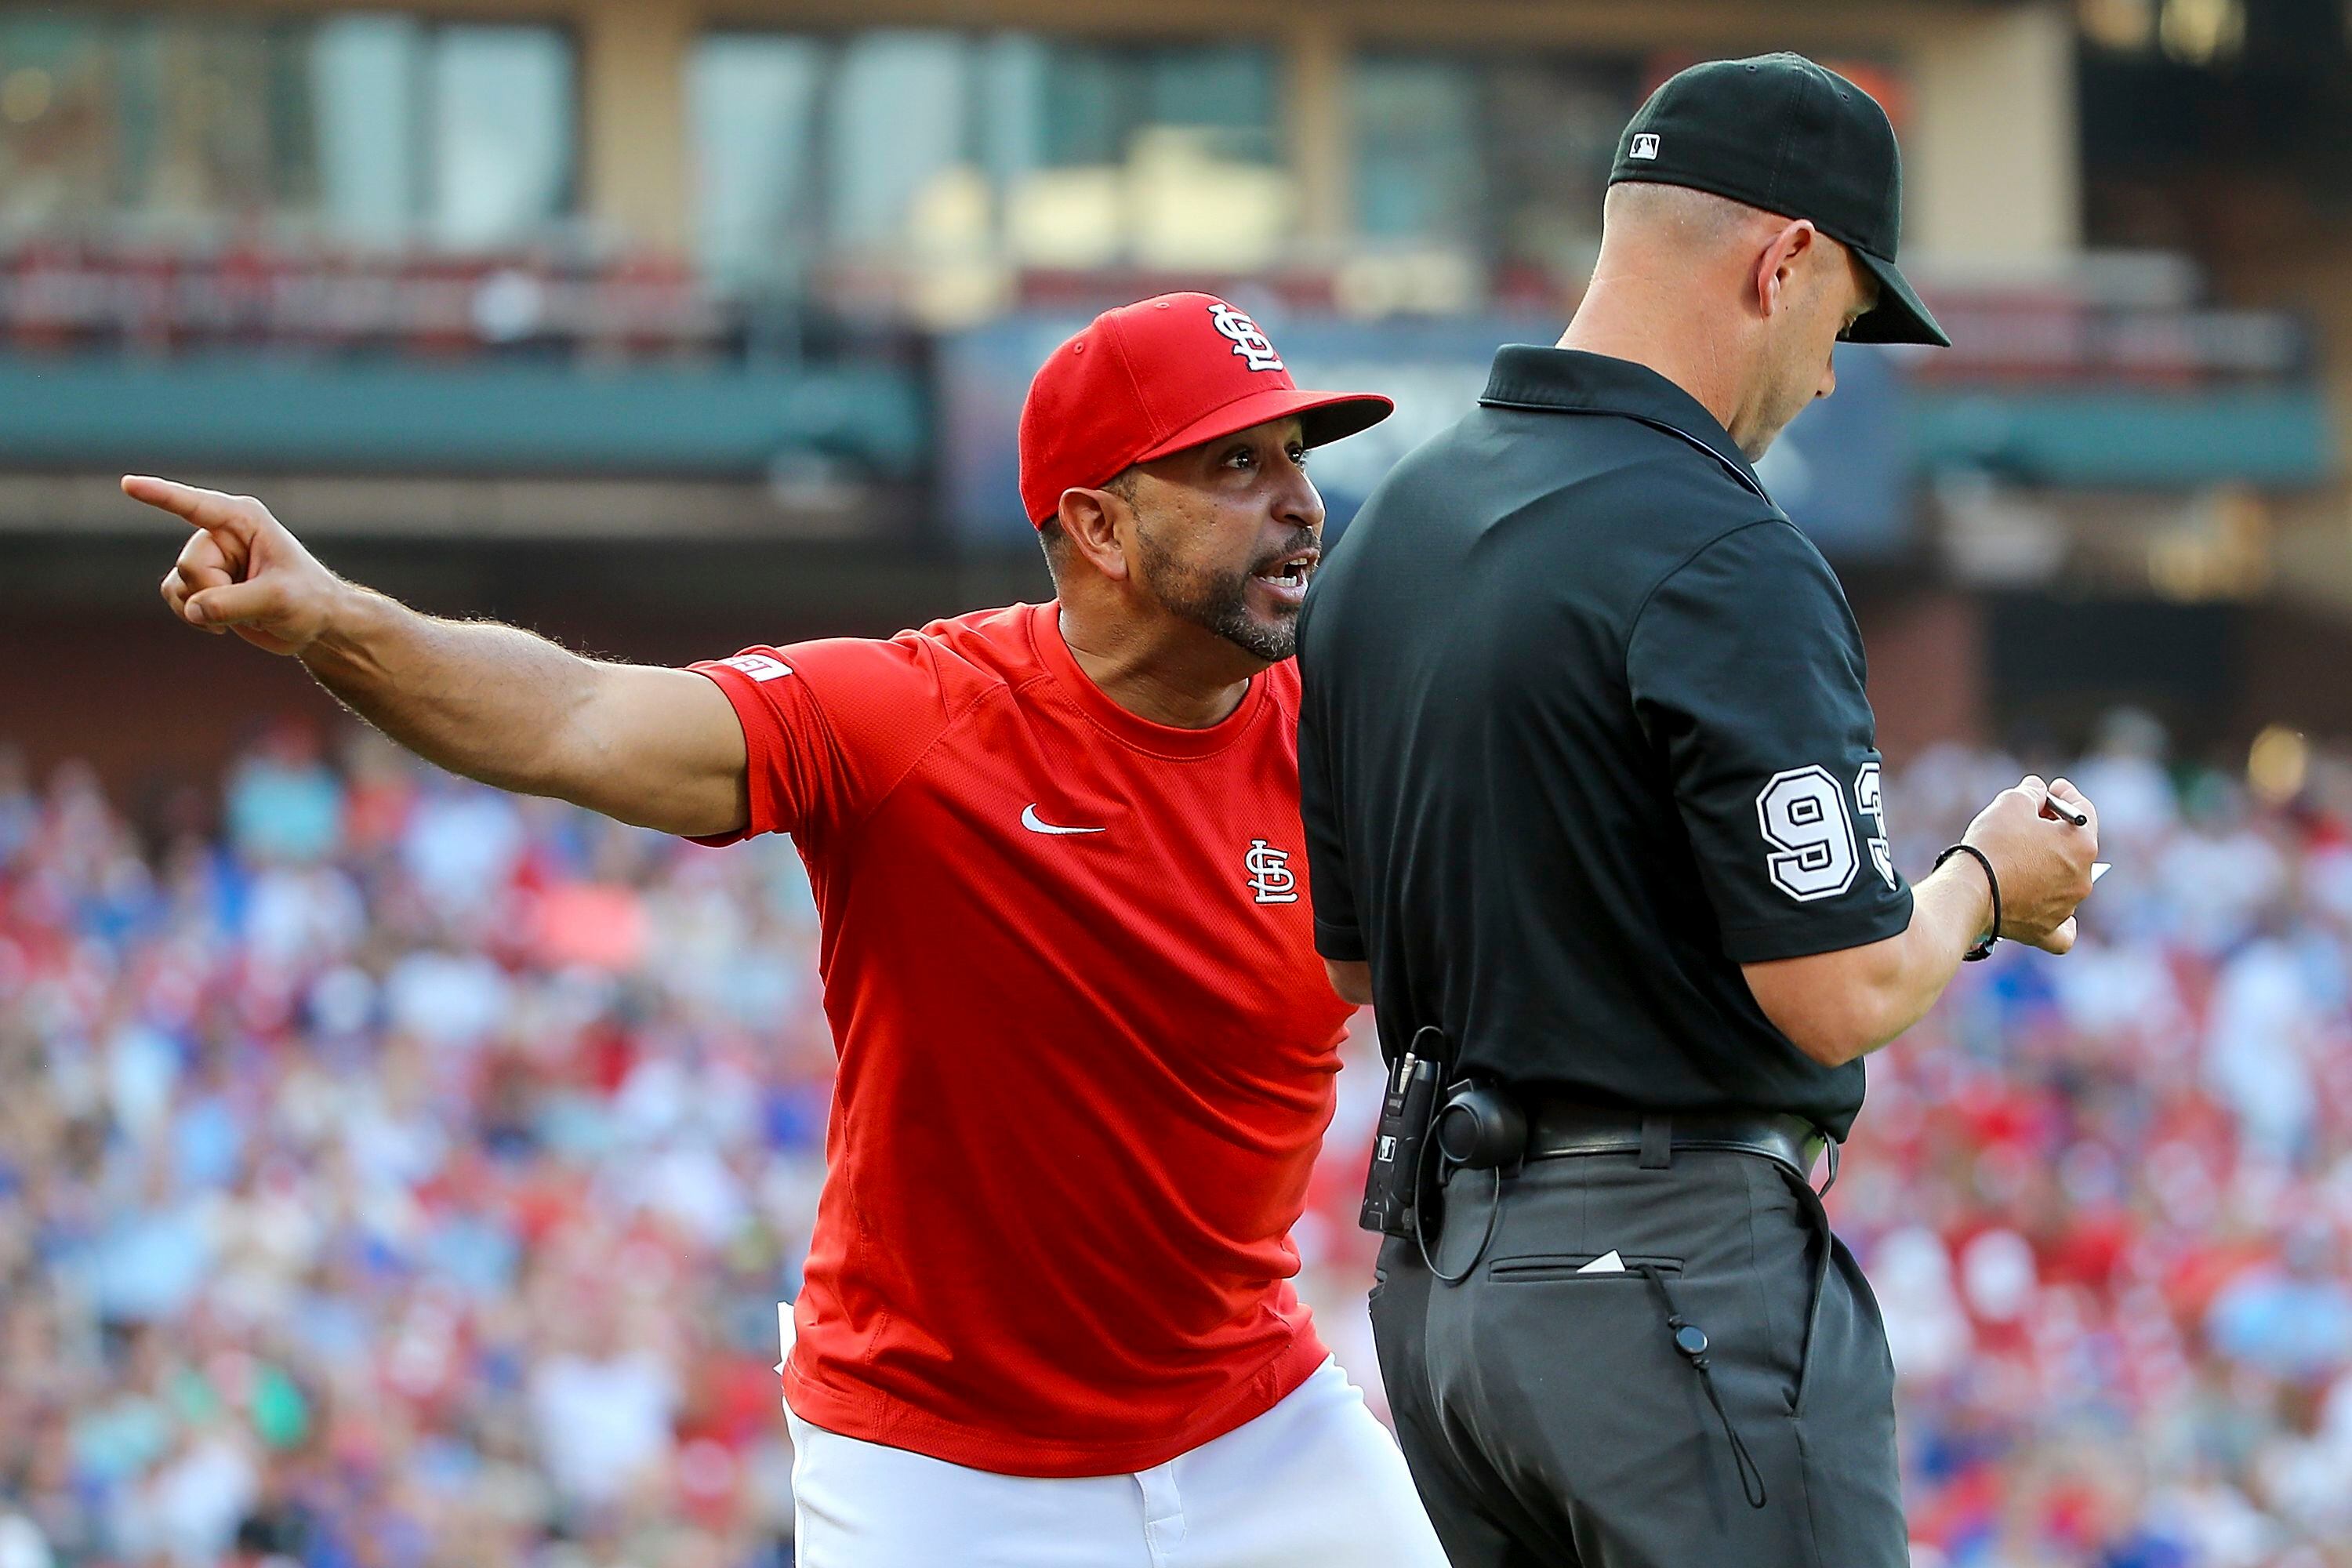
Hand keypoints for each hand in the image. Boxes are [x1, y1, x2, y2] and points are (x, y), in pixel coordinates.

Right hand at [129, 477, 344, 656]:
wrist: (315, 624)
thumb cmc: (308, 601)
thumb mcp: (278, 600)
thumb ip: (232, 603)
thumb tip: (191, 609)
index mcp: (244, 520)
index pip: (194, 505)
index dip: (160, 495)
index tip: (127, 484)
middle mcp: (221, 532)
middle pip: (189, 564)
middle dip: (215, 591)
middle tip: (254, 601)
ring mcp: (209, 557)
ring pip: (178, 584)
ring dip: (204, 608)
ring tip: (243, 611)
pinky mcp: (200, 582)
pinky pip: (173, 596)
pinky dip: (192, 616)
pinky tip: (221, 625)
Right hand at [1961, 775, 2099, 953]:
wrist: (1968, 891)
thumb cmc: (1992, 845)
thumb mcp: (2011, 802)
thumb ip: (2031, 792)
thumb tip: (2037, 791)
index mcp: (2083, 844)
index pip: (2083, 811)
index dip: (2065, 794)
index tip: (2051, 790)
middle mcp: (2083, 878)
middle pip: (2076, 847)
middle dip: (2056, 832)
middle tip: (2031, 822)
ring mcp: (2066, 906)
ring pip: (2068, 883)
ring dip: (2052, 868)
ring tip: (2024, 860)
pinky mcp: (2045, 929)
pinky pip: (2063, 931)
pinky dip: (2062, 923)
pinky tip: (2056, 914)